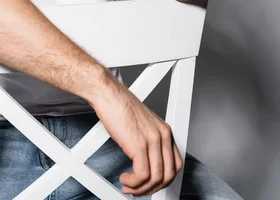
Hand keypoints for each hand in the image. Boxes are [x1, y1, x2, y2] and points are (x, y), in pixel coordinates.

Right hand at [93, 82, 183, 196]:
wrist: (109, 95)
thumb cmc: (120, 107)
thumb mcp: (142, 126)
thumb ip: (149, 142)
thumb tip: (145, 163)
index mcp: (165, 132)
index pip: (175, 165)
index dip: (163, 179)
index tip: (150, 184)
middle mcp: (162, 136)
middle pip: (168, 175)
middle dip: (152, 188)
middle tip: (138, 190)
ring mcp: (152, 141)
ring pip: (156, 178)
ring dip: (141, 189)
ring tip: (128, 186)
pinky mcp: (139, 145)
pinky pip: (142, 176)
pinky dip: (133, 183)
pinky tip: (125, 179)